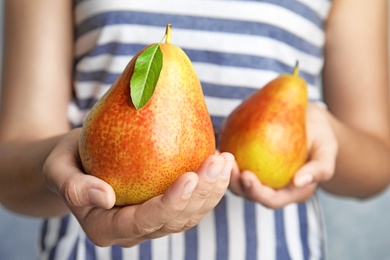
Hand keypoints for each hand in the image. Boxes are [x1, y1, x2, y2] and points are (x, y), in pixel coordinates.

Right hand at [43, 128, 233, 246]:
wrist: (77, 162)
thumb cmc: (67, 161)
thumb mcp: (57, 169)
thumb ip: (73, 187)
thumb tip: (104, 198)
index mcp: (106, 227)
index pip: (143, 222)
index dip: (169, 204)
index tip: (188, 176)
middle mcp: (133, 231)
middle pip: (175, 220)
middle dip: (202, 193)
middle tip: (219, 162)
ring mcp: (152, 221)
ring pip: (190, 214)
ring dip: (213, 190)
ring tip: (227, 161)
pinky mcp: (165, 206)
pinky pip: (193, 202)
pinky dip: (209, 185)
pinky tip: (221, 161)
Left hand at [228, 103, 337, 208]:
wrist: (311, 121)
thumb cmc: (322, 137)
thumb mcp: (327, 150)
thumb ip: (319, 169)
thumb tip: (299, 182)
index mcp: (289, 192)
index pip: (270, 199)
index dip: (256, 192)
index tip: (246, 176)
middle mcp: (269, 186)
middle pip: (246, 192)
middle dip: (233, 183)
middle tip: (226, 165)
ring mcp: (256, 172)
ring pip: (233, 178)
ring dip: (222, 171)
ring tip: (217, 155)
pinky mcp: (247, 158)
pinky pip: (232, 160)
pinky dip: (222, 155)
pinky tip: (215, 143)